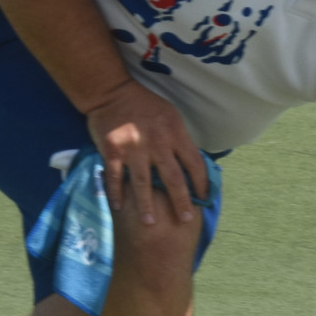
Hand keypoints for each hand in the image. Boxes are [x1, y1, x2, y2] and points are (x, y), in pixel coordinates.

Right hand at [83, 80, 205, 224]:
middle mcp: (157, 143)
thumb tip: (193, 165)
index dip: (201, 183)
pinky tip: (118, 207)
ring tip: (150, 223)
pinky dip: (116, 194)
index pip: (194, 163)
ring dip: (147, 205)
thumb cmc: (144, 104)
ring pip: (143, 183)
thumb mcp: (171, 116)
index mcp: (175, 133)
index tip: (204, 199)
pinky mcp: (112, 151)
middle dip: (181, 202)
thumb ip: (180, 140)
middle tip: (186, 219)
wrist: (111, 91)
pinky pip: (115, 177)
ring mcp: (133, 148)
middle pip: (173, 178)